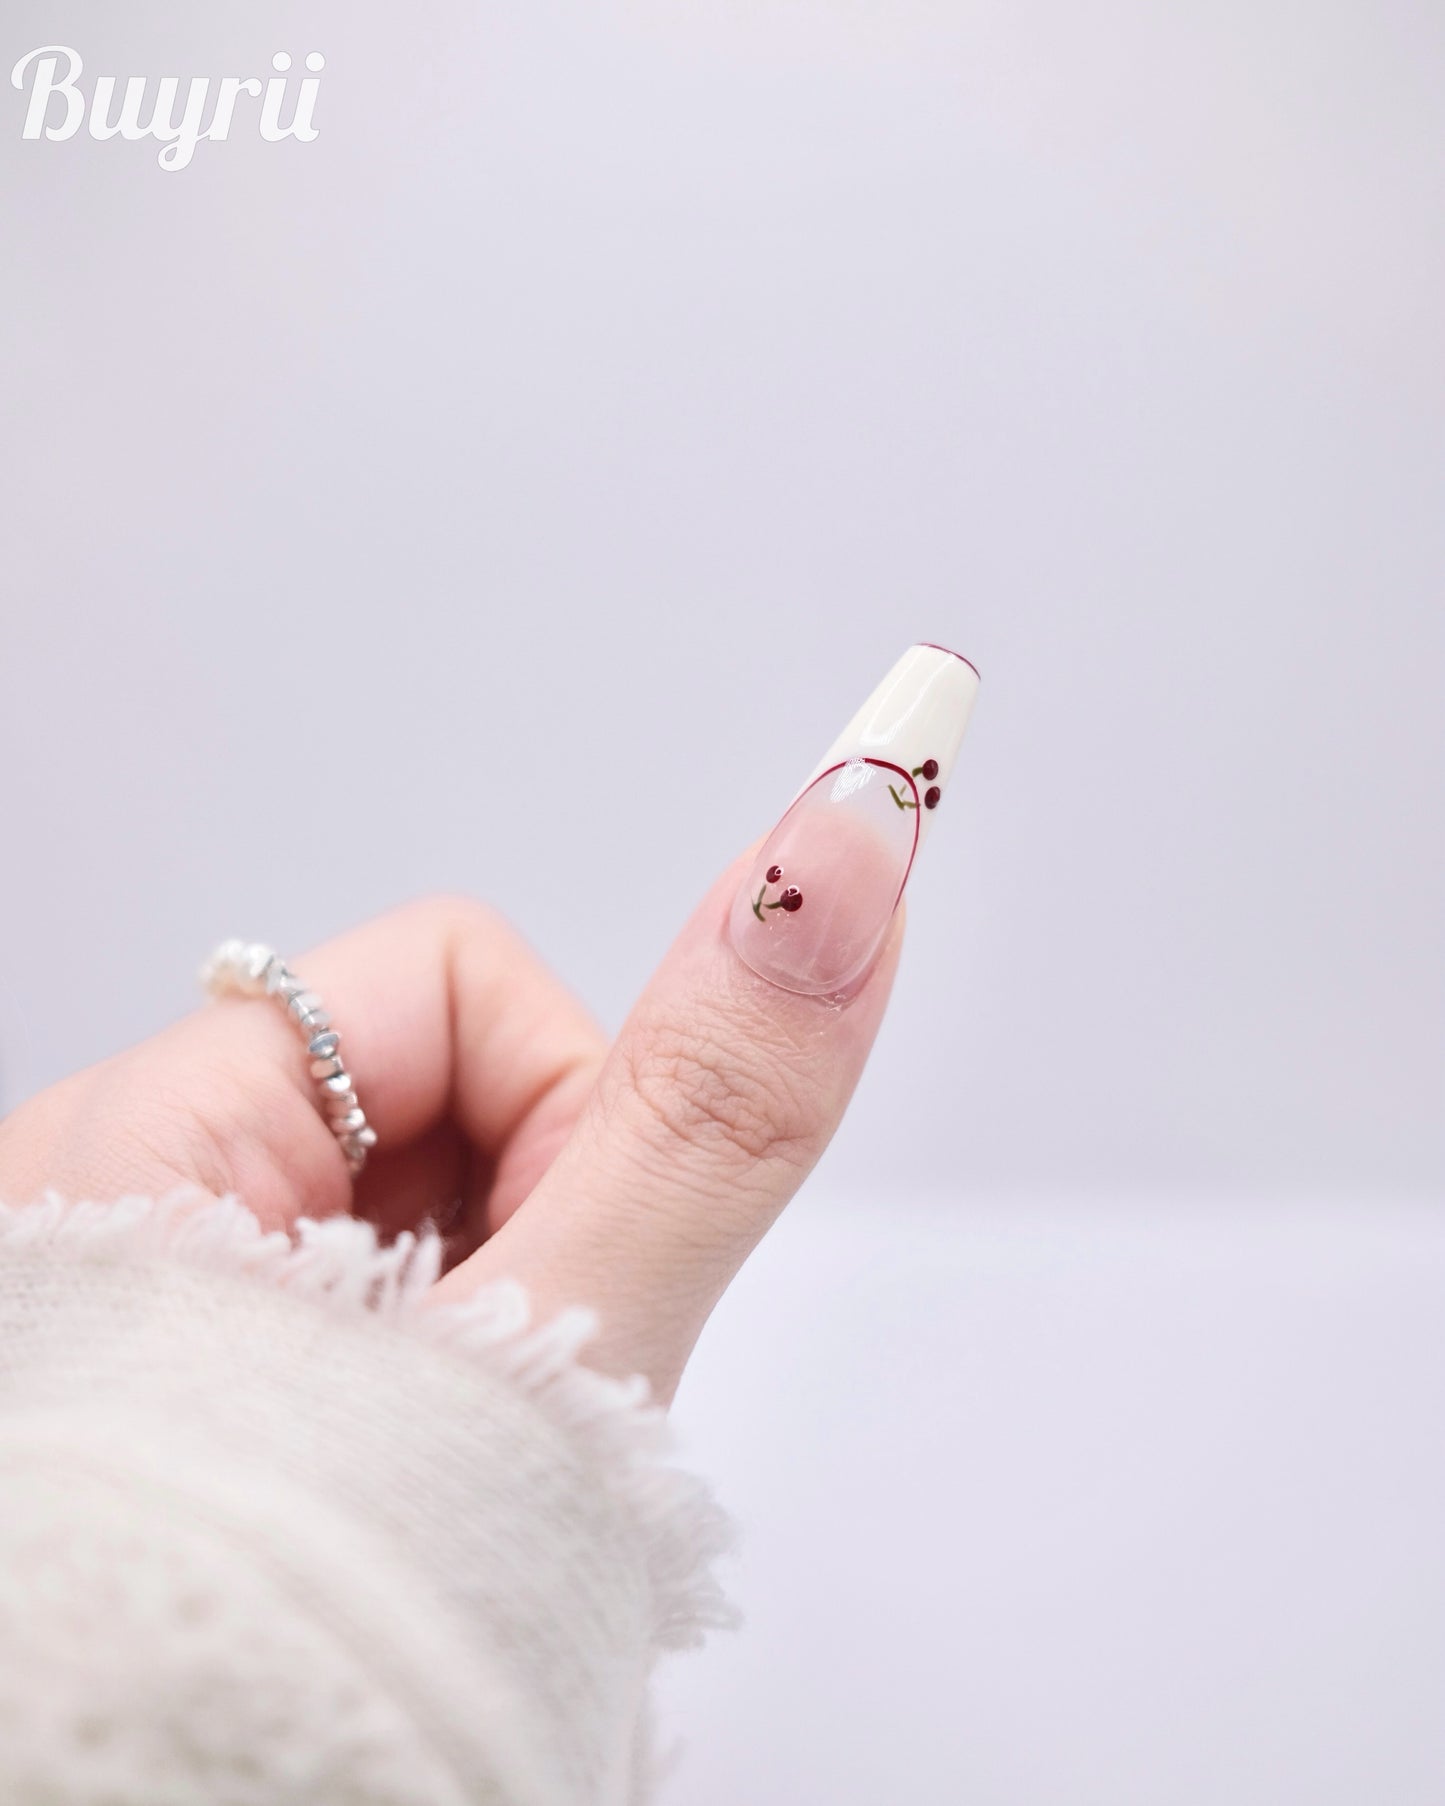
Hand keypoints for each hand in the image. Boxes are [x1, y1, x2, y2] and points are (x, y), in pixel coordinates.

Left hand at [0, 645, 975, 1400]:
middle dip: (525, 1221)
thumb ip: (712, 1100)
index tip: (565, 1286)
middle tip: (498, 1385)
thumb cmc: (338, 1628)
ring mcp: (133, 1260)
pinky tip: (401, 1457)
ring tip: (445, 1441)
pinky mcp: (162, 1330)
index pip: (463, 974)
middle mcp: (115, 1175)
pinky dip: (422, 1341)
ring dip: (480, 1292)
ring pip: (404, 1177)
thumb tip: (847, 837)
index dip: (575, 1121)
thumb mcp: (564, 1346)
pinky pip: (349, 1259)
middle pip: (431, 1077)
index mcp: (152, 1132)